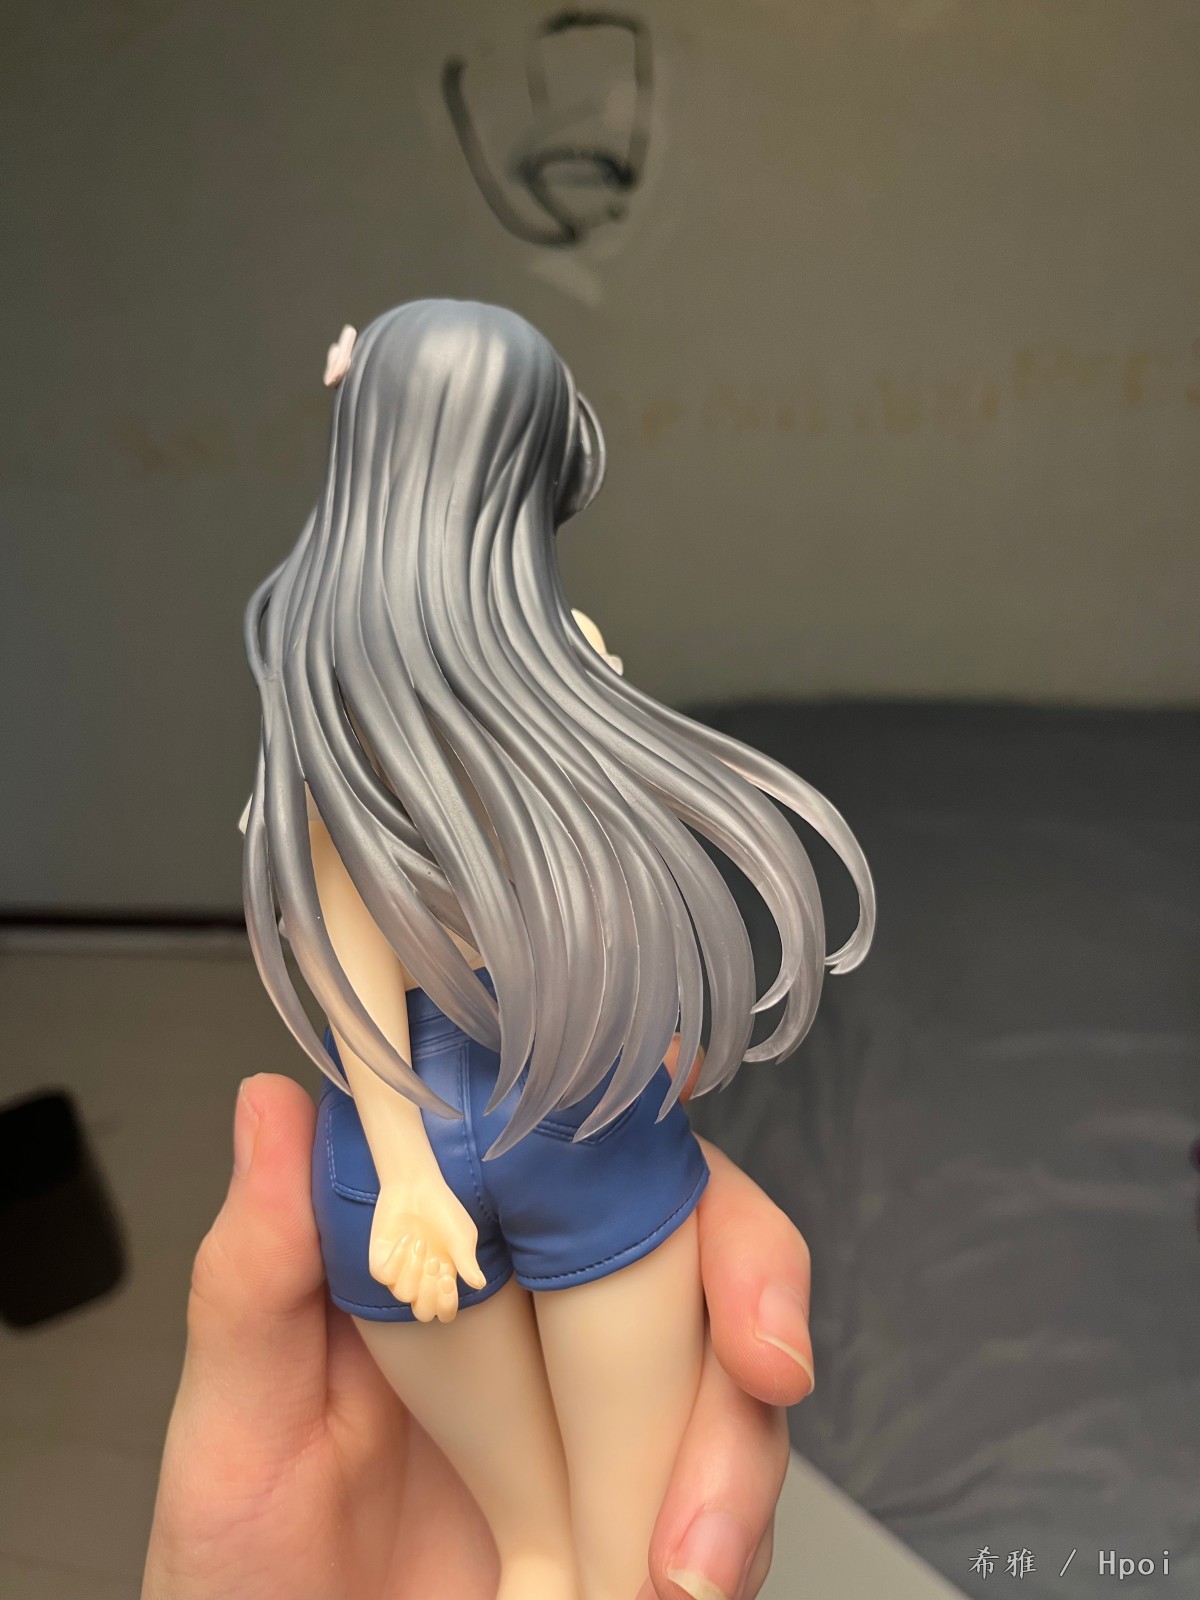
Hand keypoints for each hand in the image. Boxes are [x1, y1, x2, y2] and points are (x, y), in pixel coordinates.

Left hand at [144, 1073, 812, 1599]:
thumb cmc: (248, 1564)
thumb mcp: (237, 1423)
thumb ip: (255, 1277)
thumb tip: (270, 1107)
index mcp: (455, 1251)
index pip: (565, 1138)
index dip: (641, 1113)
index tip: (681, 1106)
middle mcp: (541, 1305)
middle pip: (690, 1231)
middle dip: (752, 1281)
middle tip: (763, 1365)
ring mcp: (597, 1401)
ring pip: (731, 1357)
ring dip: (739, 1444)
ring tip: (685, 1561)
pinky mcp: (637, 1492)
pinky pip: (730, 1479)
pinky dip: (734, 1522)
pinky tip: (686, 1576)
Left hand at [368, 1176, 486, 1321]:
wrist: (415, 1185)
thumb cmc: (443, 1210)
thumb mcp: (461, 1235)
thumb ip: (467, 1261)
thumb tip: (479, 1284)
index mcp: (443, 1278)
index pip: (444, 1311)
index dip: (447, 1305)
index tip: (449, 1278)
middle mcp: (420, 1280)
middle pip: (422, 1312)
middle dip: (429, 1293)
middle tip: (435, 1263)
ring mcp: (399, 1272)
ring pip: (403, 1294)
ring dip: (413, 1269)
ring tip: (421, 1242)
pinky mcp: (380, 1261)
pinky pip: (384, 1275)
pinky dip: (397, 1258)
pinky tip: (406, 1238)